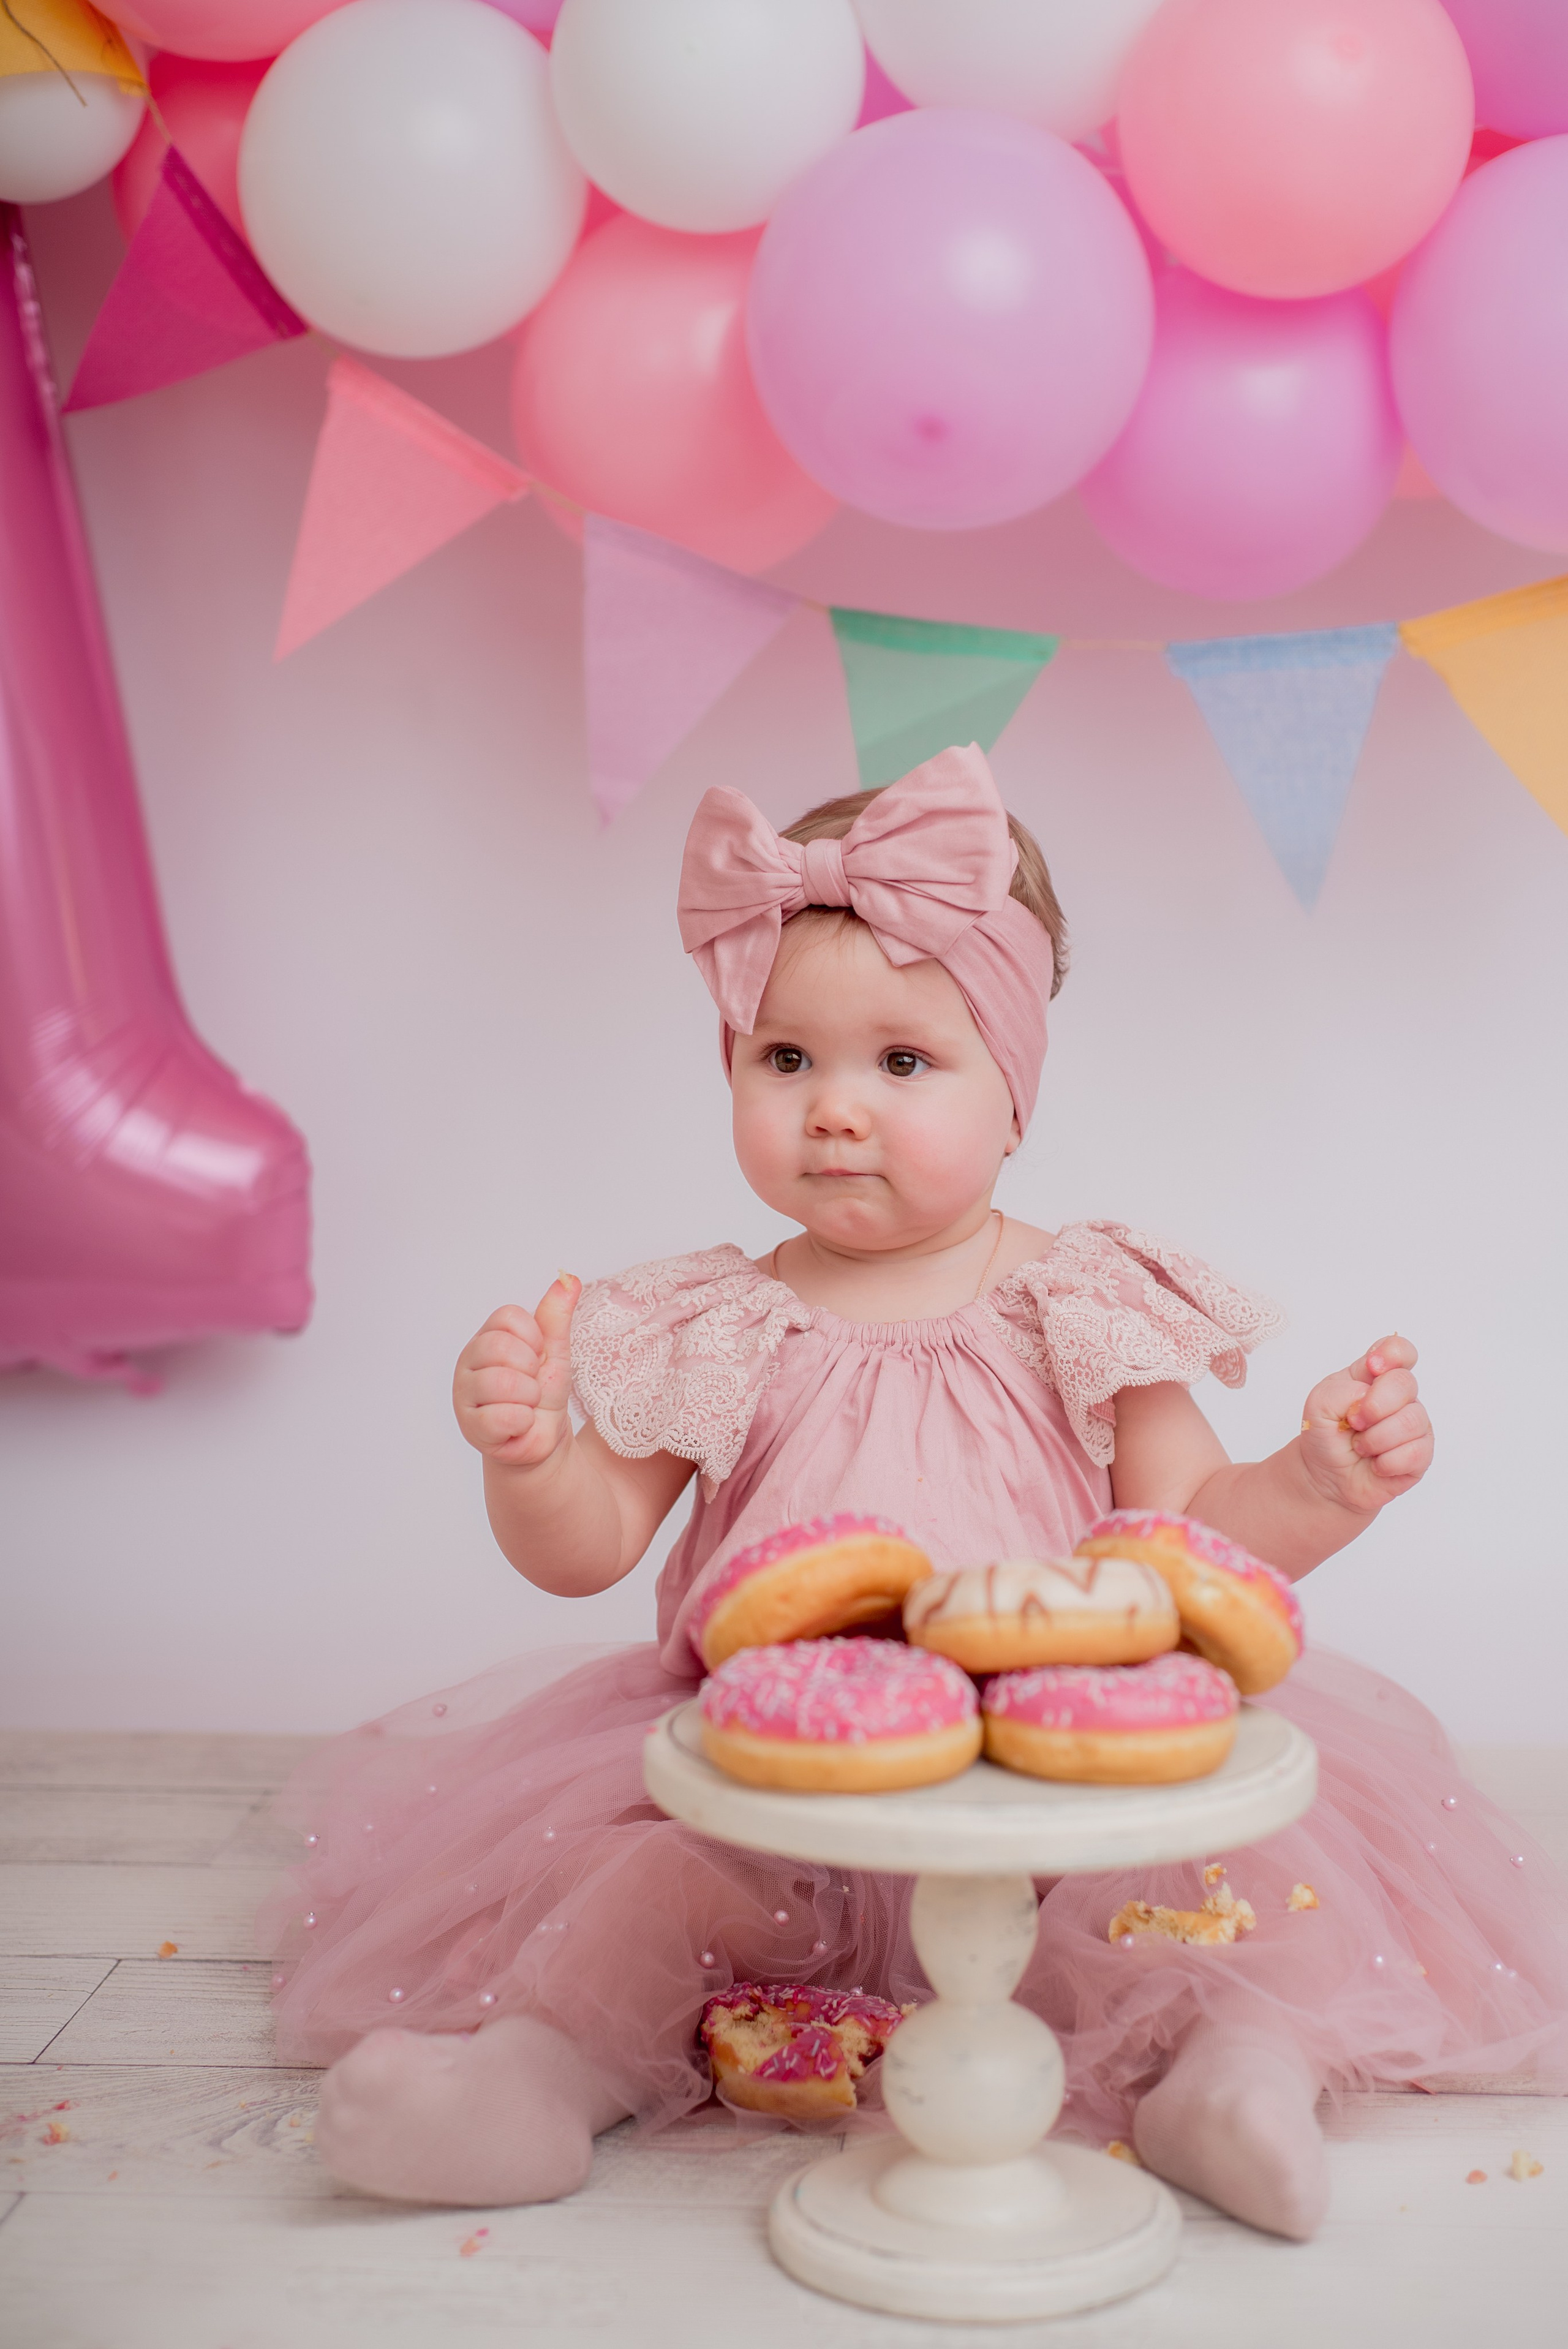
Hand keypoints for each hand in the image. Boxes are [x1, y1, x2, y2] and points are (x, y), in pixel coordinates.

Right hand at [452, 1276, 579, 1468]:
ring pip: (501, 1382)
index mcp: (487, 1336)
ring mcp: (464, 1393)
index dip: (534, 1339)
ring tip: (526, 1405)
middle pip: (502, 1347)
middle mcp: (469, 1361)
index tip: (537, 1357)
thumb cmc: (545, 1393)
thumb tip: (569, 1278)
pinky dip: (521, 1422)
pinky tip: (518, 1424)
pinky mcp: (469, 1426)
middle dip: (532, 1370)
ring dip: (529, 1398)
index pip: (509, 1317)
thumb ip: (556, 1315)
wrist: (544, 1439)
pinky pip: (500, 1417)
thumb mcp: (555, 1350)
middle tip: (532, 1385)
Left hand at [1298, 1334, 1432, 1517]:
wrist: (1324, 1475)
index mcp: (1376, 1376)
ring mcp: (1414, 1424)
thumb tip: (1369, 1397)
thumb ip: (1342, 1391)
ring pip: (1411, 1421)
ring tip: (1360, 1446)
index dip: (1391, 1354)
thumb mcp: (1319, 1404)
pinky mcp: (1421, 1454)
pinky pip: (1415, 1453)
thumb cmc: (1326, 1434)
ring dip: (1375, 1439)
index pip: (1400, 1350)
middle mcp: (1400, 1396)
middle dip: (1374, 1406)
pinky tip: (1376, 1463)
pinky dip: (1386, 1462)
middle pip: (1405, 1383)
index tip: (1372, 1368)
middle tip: (1354, 1422)